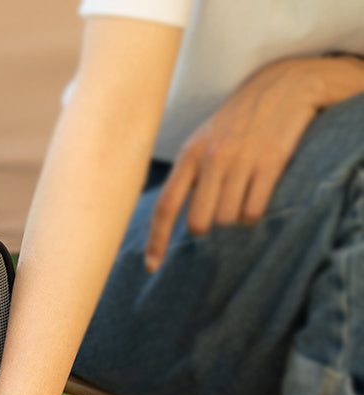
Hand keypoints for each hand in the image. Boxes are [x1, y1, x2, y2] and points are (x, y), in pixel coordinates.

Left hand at [145, 58, 327, 270]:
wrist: (287, 84)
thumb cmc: (238, 121)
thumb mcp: (203, 139)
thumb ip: (187, 175)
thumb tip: (169, 221)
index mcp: (189, 154)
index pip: (165, 206)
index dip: (156, 240)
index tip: (151, 266)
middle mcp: (212, 158)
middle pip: (199, 222)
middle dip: (208, 226)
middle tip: (219, 209)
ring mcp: (242, 159)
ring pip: (228, 219)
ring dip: (235, 217)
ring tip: (243, 191)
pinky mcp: (271, 161)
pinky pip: (254, 210)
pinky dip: (254, 213)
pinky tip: (258, 194)